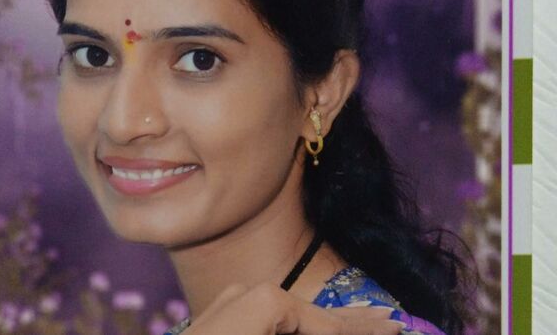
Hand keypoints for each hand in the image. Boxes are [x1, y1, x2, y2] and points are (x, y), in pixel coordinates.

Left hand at [185, 282, 405, 334]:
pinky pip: (271, 322)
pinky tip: (316, 328)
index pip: (330, 324)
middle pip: (315, 316)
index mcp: (266, 301)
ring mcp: (234, 304)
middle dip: (353, 324)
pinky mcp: (224, 320)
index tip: (400, 329)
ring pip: (293, 318)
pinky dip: (296, 329)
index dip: (364, 330)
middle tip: (391, 322)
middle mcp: (250, 293)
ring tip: (365, 323)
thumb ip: (320, 334)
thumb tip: (350, 331)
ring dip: (326, 326)